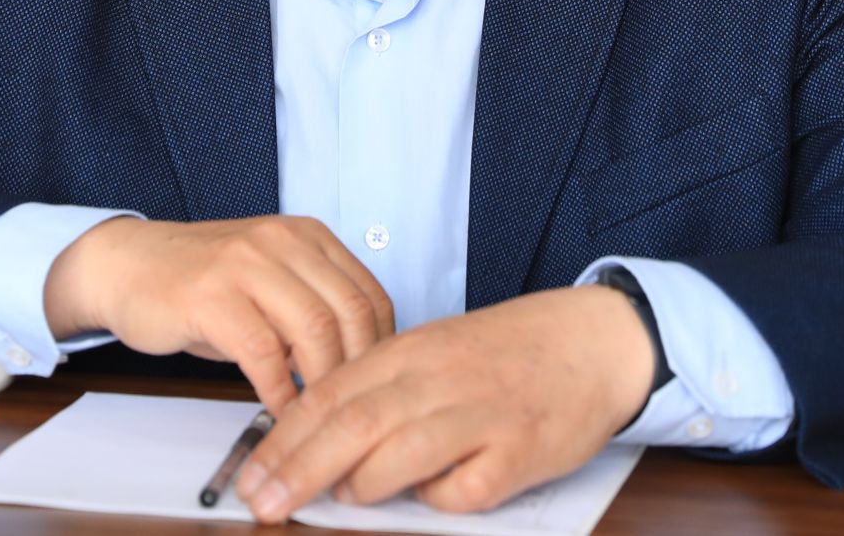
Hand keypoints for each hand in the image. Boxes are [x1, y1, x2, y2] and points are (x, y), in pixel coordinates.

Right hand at [42, 215, 395, 414]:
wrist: (127, 265)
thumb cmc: (202, 284)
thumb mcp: (269, 283)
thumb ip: (312, 309)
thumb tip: (359, 366)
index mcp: (306, 236)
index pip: (369, 294)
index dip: (380, 348)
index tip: (374, 386)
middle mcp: (281, 241)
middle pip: (349, 312)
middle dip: (357, 370)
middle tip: (349, 409)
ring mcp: (244, 264)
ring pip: (313, 328)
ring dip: (320, 382)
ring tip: (317, 414)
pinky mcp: (210, 295)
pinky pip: (262, 351)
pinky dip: (278, 389)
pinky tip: (278, 409)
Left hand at [235, 284, 655, 520]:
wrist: (594, 340)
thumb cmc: (507, 352)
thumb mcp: (435, 352)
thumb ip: (383, 390)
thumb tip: (324, 447)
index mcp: (412, 350)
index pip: (330, 393)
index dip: (283, 439)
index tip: (250, 476)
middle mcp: (440, 377)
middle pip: (354, 424)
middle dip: (299, 469)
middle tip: (261, 504)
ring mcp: (481, 414)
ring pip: (402, 452)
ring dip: (363, 484)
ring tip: (341, 499)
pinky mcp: (521, 450)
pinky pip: (467, 488)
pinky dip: (441, 499)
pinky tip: (435, 496)